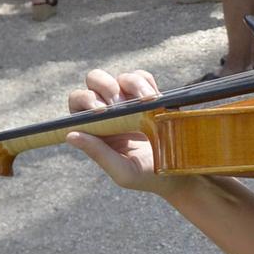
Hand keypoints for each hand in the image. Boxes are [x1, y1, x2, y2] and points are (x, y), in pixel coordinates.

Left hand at [65, 68, 167, 192]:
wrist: (182, 171)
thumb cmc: (148, 176)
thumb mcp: (123, 171)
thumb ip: (98, 153)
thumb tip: (71, 135)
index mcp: (96, 128)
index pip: (78, 103)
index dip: (85, 101)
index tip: (101, 112)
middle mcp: (109, 111)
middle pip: (94, 79)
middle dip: (105, 86)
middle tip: (120, 104)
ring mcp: (129, 100)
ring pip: (120, 76)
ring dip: (131, 85)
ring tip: (145, 103)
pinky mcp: (149, 95)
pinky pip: (142, 77)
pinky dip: (147, 85)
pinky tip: (155, 102)